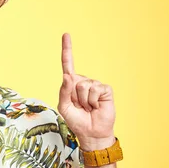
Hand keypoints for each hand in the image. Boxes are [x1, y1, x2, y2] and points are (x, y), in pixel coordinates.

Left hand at [57, 33, 115, 150]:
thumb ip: (63, 91)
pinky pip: (96, 90)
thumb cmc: (77, 120)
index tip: (66, 34)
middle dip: (74, 97)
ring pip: (84, 86)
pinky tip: (96, 106)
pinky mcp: (105, 90)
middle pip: (74, 80)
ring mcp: (95, 85)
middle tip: (80, 107)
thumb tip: (67, 76)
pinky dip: (94, 101)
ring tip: (88, 107)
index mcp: (71, 84)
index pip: (68, 64)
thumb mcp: (64, 107)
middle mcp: (83, 81)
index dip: (67, 49)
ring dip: (84, 100)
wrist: (91, 133)